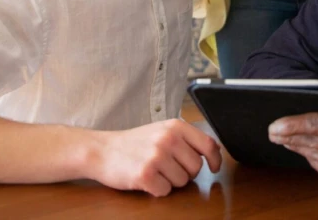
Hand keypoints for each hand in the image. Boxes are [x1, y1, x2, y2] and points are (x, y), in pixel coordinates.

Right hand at [88, 119, 221, 195]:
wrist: (102, 150)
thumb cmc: (134, 143)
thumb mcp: (162, 130)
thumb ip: (186, 138)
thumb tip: (214, 149)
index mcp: (175, 126)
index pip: (208, 144)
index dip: (215, 159)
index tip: (214, 167)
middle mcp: (168, 139)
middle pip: (196, 168)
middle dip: (185, 172)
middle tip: (168, 167)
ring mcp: (156, 156)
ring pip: (182, 182)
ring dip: (170, 181)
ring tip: (155, 170)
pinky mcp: (145, 174)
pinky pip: (165, 191)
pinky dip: (157, 189)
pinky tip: (146, 178)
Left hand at [269, 103, 317, 202]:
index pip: (313, 123)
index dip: (290, 124)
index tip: (274, 125)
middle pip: (309, 141)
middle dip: (287, 137)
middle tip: (272, 133)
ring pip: (315, 157)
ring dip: (299, 150)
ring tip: (288, 142)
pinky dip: (316, 162)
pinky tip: (310, 155)